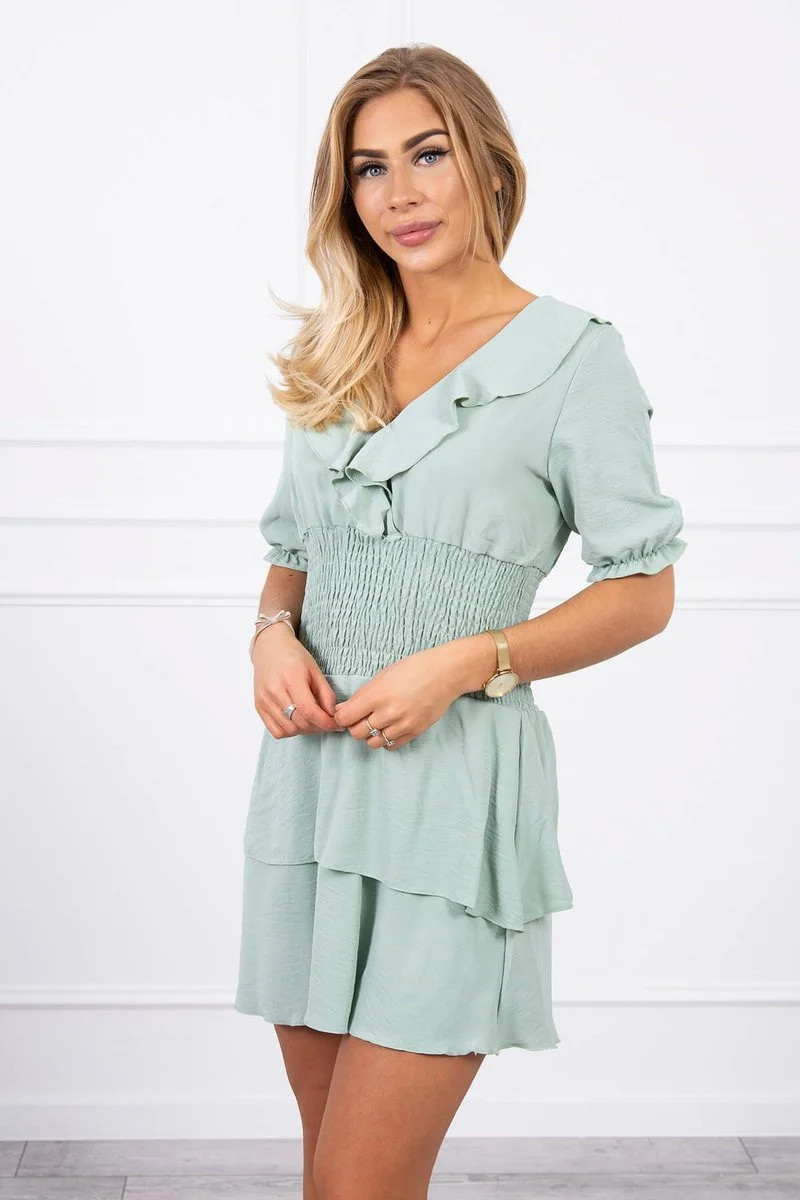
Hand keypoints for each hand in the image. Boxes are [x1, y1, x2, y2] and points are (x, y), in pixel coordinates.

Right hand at [253, 624, 342, 737]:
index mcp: (291, 678)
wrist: (270, 648)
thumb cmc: (294, 657)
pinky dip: (289, 731)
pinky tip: (296, 721)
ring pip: (288, 729)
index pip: (309, 710)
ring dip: (304, 730)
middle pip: (299, 722)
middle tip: (326, 722)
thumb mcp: (315, 670)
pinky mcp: (258, 706)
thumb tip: (333, 716)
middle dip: (317, 727)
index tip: (336, 725)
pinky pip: (276, 731)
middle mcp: (274, 691)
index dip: (325, 722)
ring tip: (312, 720)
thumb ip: (326, 694)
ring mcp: (264, 700)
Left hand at [331, 644, 465, 749]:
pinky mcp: (415, 732)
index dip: (341, 717)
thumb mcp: (383, 675)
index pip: (345, 718)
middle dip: (354, 726)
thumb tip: (343, 710)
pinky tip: (389, 728)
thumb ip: (363, 694)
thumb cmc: (414, 668)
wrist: (446, 673)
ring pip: (373, 742)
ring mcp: (403, 724)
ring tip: (377, 723)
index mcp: (377, 694)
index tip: (344, 713)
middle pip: (356, 733)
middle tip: (360, 718)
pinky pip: (391, 745)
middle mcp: (388, 712)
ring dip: (370, 734)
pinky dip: (386, 740)